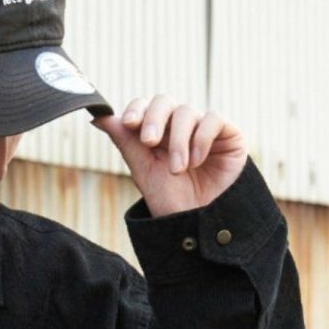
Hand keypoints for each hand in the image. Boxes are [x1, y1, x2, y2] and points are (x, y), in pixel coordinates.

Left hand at [91, 95, 246, 216]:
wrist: (203, 226)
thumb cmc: (173, 204)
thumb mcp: (145, 173)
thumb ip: (126, 144)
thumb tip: (100, 118)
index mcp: (158, 134)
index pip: (145, 107)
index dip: (137, 109)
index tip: (128, 123)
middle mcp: (180, 128)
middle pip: (164, 101)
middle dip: (153, 119)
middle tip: (149, 142)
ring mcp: (204, 129)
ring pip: (186, 112)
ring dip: (178, 142)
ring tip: (177, 170)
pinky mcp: (229, 134)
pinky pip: (213, 119)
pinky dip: (201, 139)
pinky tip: (197, 163)